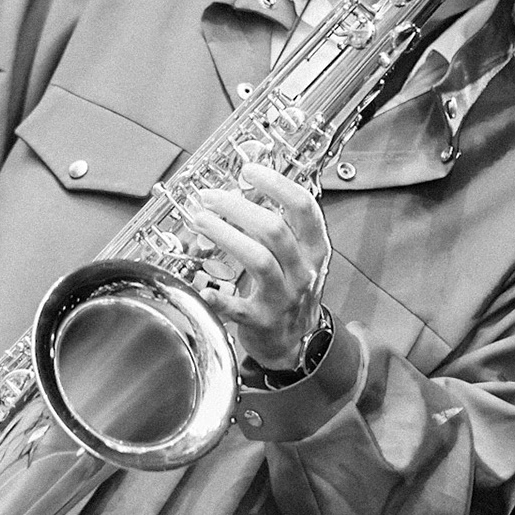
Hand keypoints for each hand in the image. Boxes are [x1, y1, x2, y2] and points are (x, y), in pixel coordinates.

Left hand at [190, 162, 329, 368]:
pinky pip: (239, 308)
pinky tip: (203, 288)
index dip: (277, 184)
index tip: (250, 171)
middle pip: (274, 230)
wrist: (298, 343)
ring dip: (225, 235)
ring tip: (200, 220)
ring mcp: (284, 298)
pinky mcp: (262, 321)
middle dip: (238, 207)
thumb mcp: (301, 257)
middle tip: (210, 196)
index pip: (303, 207)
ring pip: (258, 260)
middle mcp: (303, 271)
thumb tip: (245, 189)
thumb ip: (283, 226)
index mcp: (314, 250)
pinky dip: (220, 298)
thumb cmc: (293, 291)